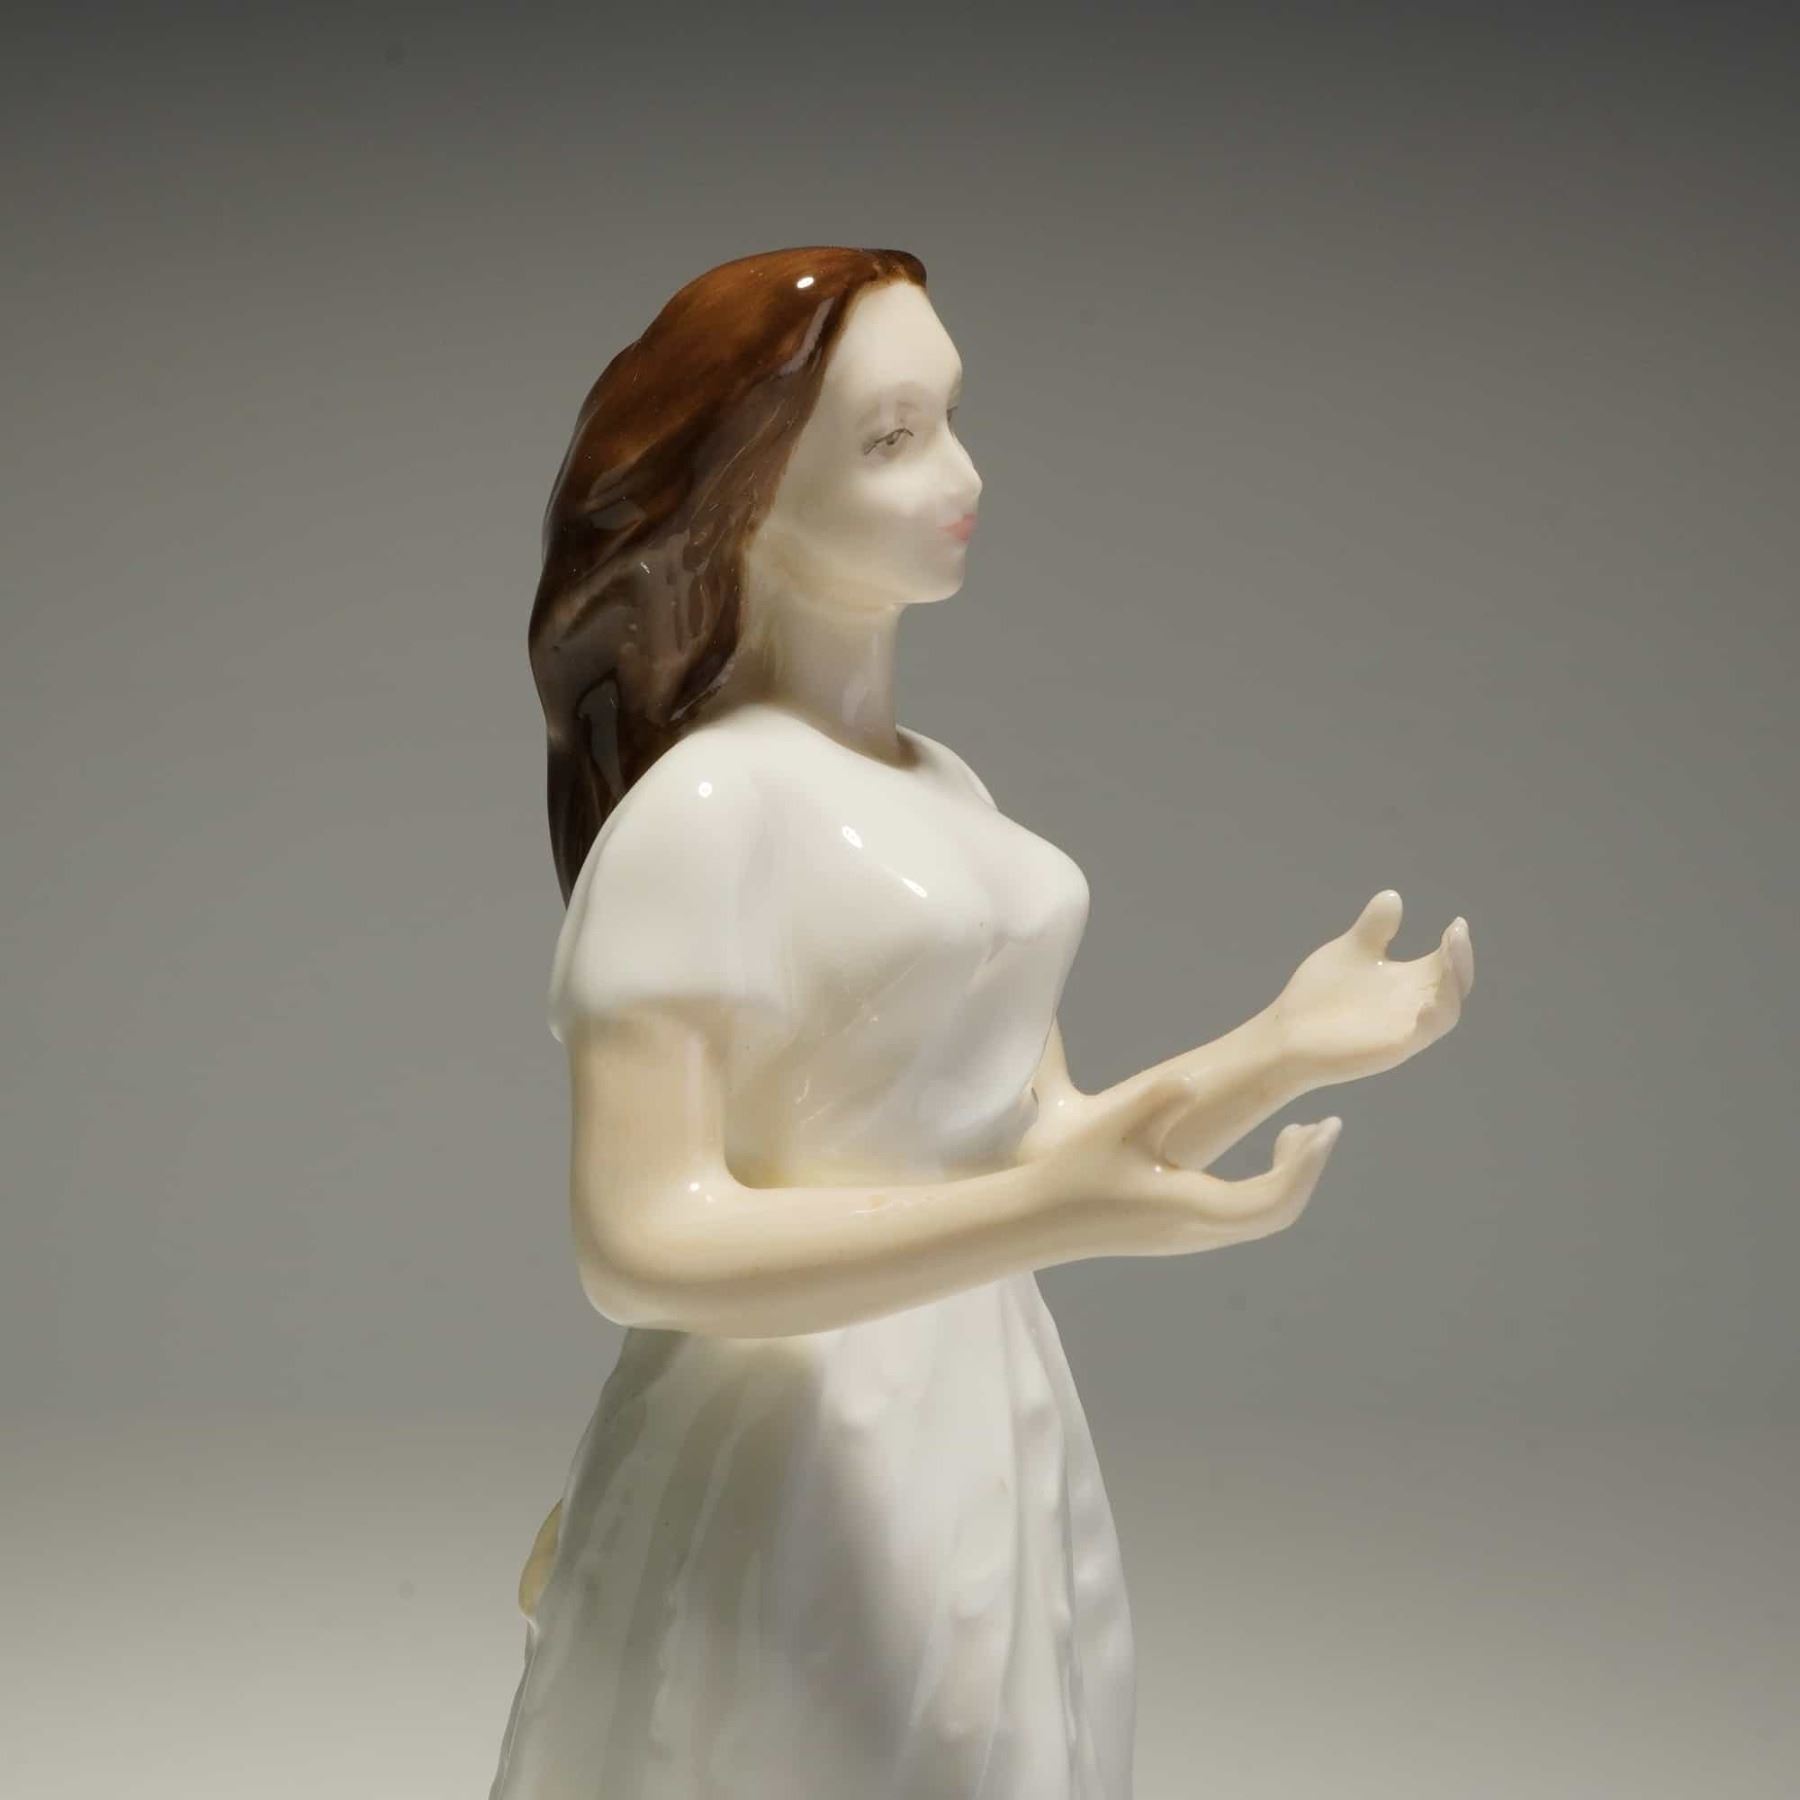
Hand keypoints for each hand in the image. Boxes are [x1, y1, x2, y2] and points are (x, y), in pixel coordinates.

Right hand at [1032, 1074, 1343, 1252]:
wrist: (1038, 1222)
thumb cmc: (1073, 1172)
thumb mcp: (1114, 1127)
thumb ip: (1157, 1101)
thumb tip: (1194, 1081)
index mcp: (1189, 1207)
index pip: (1270, 1198)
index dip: (1304, 1165)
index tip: (1321, 1127)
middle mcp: (1199, 1232)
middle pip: (1279, 1213)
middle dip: (1307, 1170)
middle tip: (1324, 1128)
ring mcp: (1193, 1238)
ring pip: (1265, 1218)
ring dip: (1290, 1178)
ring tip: (1300, 1134)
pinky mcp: (1186, 1234)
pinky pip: (1246, 1217)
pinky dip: (1269, 1187)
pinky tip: (1266, 1154)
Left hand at [1274, 890, 1472, 1085]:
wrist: (1286, 1036)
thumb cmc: (1319, 996)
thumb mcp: (1351, 951)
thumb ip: (1374, 928)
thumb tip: (1393, 895)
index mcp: (1409, 979)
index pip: (1445, 960)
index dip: (1455, 943)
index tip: (1456, 921)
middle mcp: (1413, 1003)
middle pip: (1453, 982)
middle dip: (1459, 958)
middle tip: (1456, 933)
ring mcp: (1403, 1027)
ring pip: (1446, 1009)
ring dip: (1452, 982)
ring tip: (1448, 954)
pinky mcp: (1390, 1048)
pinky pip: (1420, 1036)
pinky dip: (1428, 1019)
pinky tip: (1424, 1004)